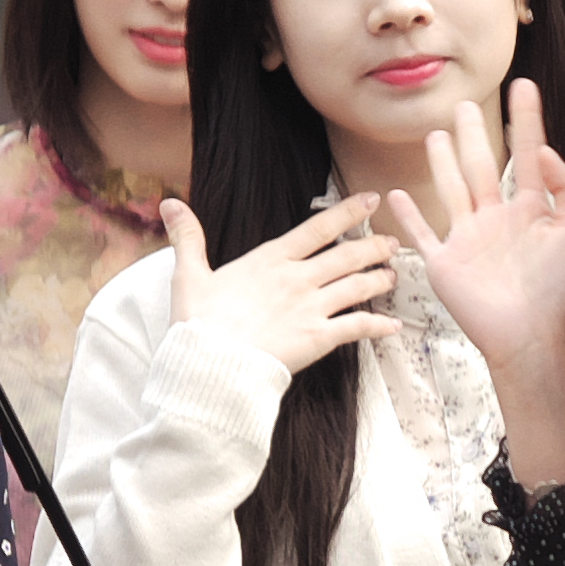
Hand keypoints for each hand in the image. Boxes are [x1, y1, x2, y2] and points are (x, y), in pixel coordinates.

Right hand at [165, 192, 398, 380]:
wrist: (210, 365)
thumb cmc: (198, 323)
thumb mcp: (188, 275)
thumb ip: (188, 238)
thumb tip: (170, 204)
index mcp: (270, 260)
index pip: (317, 228)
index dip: (348, 212)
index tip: (371, 201)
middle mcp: (297, 279)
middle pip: (347, 256)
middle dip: (374, 247)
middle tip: (394, 242)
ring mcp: (311, 308)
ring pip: (357, 287)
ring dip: (380, 280)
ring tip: (394, 275)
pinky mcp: (319, 339)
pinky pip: (357, 328)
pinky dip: (379, 326)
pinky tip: (394, 326)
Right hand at [388, 82, 564, 382]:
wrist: (532, 338)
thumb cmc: (559, 294)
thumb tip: (545, 151)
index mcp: (530, 211)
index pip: (525, 154)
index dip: (526, 120)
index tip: (523, 87)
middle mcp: (497, 220)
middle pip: (480, 165)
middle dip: (474, 134)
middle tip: (465, 103)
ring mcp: (469, 239)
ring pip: (451, 189)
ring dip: (442, 162)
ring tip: (437, 134)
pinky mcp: (446, 263)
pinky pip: (422, 234)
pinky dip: (408, 216)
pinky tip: (396, 197)